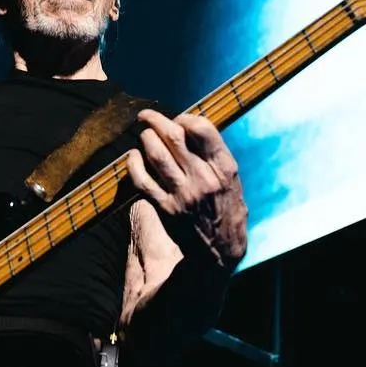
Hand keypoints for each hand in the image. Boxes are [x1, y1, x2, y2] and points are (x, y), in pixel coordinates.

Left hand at [125, 109, 247, 264]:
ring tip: (143, 133)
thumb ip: (215, 156)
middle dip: (156, 120)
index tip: (178, 119)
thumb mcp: (233, 180)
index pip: (203, 129)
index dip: (185, 118)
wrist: (222, 249)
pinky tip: (132, 156)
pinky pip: (143, 181)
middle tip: (146, 116)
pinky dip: (134, 164)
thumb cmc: (228, 209)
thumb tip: (190, 129)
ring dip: (145, 138)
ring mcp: (183, 194)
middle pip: (174, 137)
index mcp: (224, 168)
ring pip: (156, 155)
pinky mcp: (166, 208)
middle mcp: (204, 178)